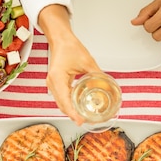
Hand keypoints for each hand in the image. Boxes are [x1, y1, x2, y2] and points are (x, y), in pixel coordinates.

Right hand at [38, 5, 100, 124]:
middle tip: (86, 121)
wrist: (61, 39)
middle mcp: (52, 83)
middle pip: (62, 105)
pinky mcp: (55, 84)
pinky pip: (61, 98)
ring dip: (71, 111)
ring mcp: (52, 84)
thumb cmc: (69, 47)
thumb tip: (108, 86)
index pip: (64, 101)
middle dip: (73, 115)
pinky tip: (78, 108)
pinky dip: (69, 105)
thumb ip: (97, 75)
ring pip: (61, 103)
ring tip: (83, 117)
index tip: (81, 121)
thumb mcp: (87, 62)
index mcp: (58, 78)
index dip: (73, 113)